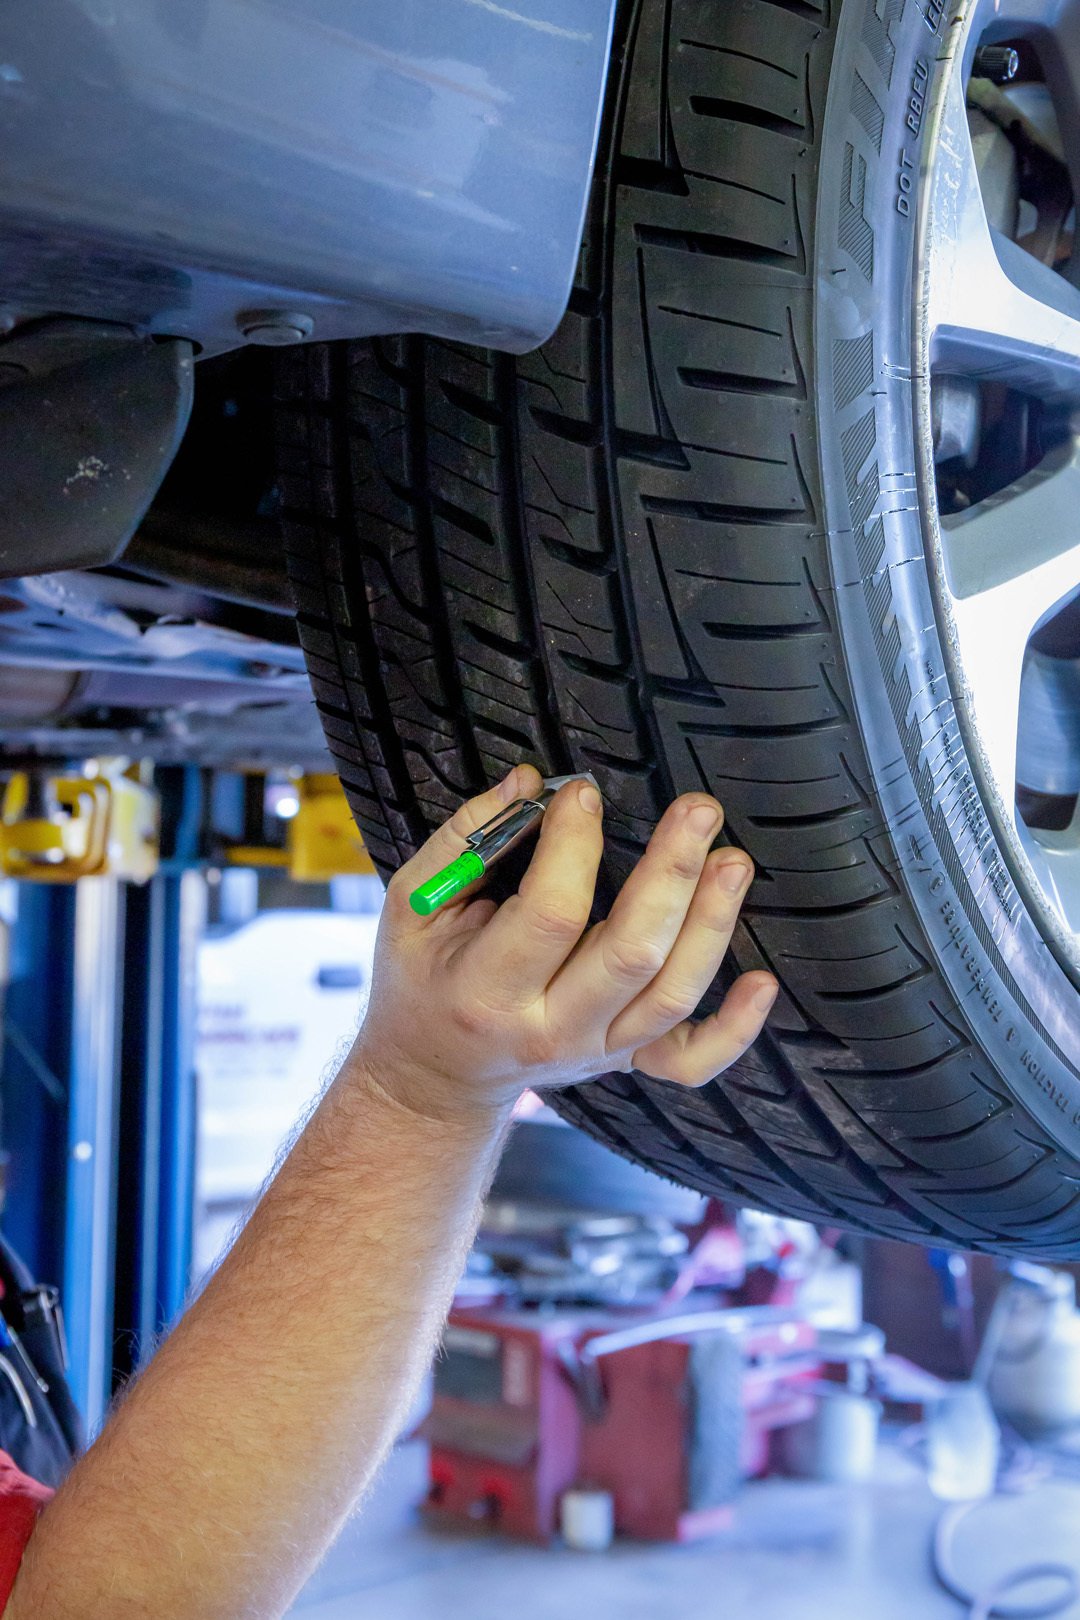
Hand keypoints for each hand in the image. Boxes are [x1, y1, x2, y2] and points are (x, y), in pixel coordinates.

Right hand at [350, 765, 777, 1122]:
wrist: (434, 1080)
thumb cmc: (422, 980)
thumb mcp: (412, 907)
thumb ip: (463, 840)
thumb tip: (529, 782)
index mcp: (488, 992)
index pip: (551, 914)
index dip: (575, 847)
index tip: (582, 792)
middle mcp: (551, 1030)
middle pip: (631, 954)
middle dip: (671, 875)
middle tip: (697, 809)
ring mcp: (596, 1053)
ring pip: (672, 994)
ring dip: (712, 924)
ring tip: (733, 859)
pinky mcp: (625, 1062)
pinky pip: (692, 1059)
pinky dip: (735, 1029)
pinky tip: (763, 981)